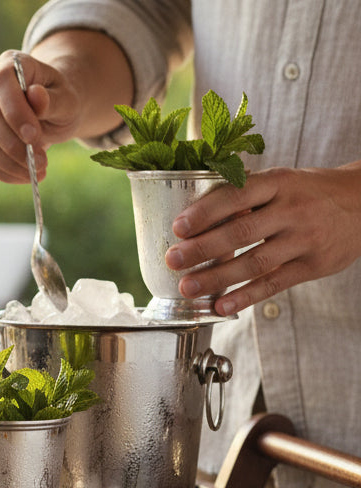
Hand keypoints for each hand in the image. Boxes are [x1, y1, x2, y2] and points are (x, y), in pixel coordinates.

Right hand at [0, 30, 133, 184]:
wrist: (50, 107)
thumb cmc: (59, 100)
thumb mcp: (67, 98)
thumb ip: (53, 98)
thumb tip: (35, 96)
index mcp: (10, 63)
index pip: (0, 84)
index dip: (14, 112)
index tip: (34, 137)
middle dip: (12, 144)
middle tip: (41, 162)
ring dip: (7, 162)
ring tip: (36, 172)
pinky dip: (0, 172)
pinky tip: (22, 176)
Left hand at [164, 163, 360, 314]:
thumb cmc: (308, 193)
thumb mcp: (281, 181)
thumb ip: (244, 193)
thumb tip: (193, 210)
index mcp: (278, 183)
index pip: (237, 195)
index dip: (205, 212)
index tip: (178, 227)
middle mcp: (292, 210)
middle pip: (241, 231)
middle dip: (202, 248)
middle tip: (173, 260)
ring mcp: (305, 239)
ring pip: (255, 262)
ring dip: (217, 277)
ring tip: (187, 287)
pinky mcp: (314, 265)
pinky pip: (275, 283)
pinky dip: (245, 296)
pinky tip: (221, 306)